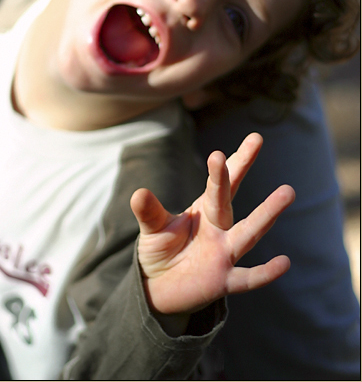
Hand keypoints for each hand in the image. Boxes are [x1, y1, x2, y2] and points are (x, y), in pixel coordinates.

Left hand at [130, 133, 294, 316]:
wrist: (160, 286)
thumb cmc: (162, 250)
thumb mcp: (153, 228)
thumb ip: (150, 212)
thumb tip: (139, 193)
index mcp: (204, 210)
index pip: (216, 184)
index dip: (221, 166)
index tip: (221, 149)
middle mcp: (219, 227)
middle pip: (229, 198)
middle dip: (241, 169)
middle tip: (256, 139)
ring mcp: (224, 253)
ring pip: (248, 233)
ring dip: (266, 213)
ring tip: (288, 191)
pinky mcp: (223, 280)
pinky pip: (247, 278)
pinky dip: (265, 273)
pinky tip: (284, 262)